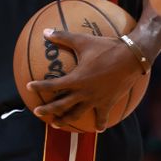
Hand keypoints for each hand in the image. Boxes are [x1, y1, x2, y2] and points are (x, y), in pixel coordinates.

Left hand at [26, 29, 142, 130]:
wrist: (132, 58)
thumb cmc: (105, 47)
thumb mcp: (82, 40)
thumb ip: (62, 37)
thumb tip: (45, 31)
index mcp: (76, 79)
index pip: (53, 85)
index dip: (40, 86)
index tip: (28, 87)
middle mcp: (84, 92)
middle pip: (62, 105)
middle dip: (48, 110)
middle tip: (37, 112)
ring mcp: (96, 99)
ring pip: (78, 114)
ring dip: (66, 120)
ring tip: (57, 125)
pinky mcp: (108, 102)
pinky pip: (102, 116)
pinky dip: (99, 123)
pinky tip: (97, 129)